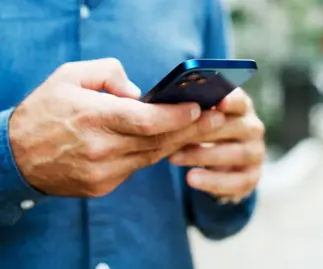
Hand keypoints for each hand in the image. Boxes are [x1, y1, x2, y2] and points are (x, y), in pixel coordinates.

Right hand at [10, 58, 224, 196]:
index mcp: (92, 117)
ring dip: (178, 143)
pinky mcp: (102, 186)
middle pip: (157, 141)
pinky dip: (153, 154)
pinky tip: (169, 143)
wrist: (14, 156)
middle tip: (218, 118)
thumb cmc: (45, 110)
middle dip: (192, 130)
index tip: (199, 108)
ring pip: (151, 157)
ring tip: (201, 129)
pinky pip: (136, 168)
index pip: (146, 120)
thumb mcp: (69, 76)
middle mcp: (100, 149)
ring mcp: (102, 172)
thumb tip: (139, 93)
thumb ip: (109, 74)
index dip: (177, 116)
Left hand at [169, 89, 264, 200]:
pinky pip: (236, 181)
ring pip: (236, 154)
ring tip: (174, 158)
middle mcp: (252, 128)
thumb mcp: (197, 119)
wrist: (217, 166)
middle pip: (236, 126)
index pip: (240, 100)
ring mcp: (255, 153)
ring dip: (203, 156)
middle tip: (176, 134)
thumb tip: (166, 104)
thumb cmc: (201, 132)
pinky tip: (191, 178)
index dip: (231, 100)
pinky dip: (213, 181)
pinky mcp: (251, 177)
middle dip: (204, 130)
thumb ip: (190, 111)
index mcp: (241, 107)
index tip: (218, 103)